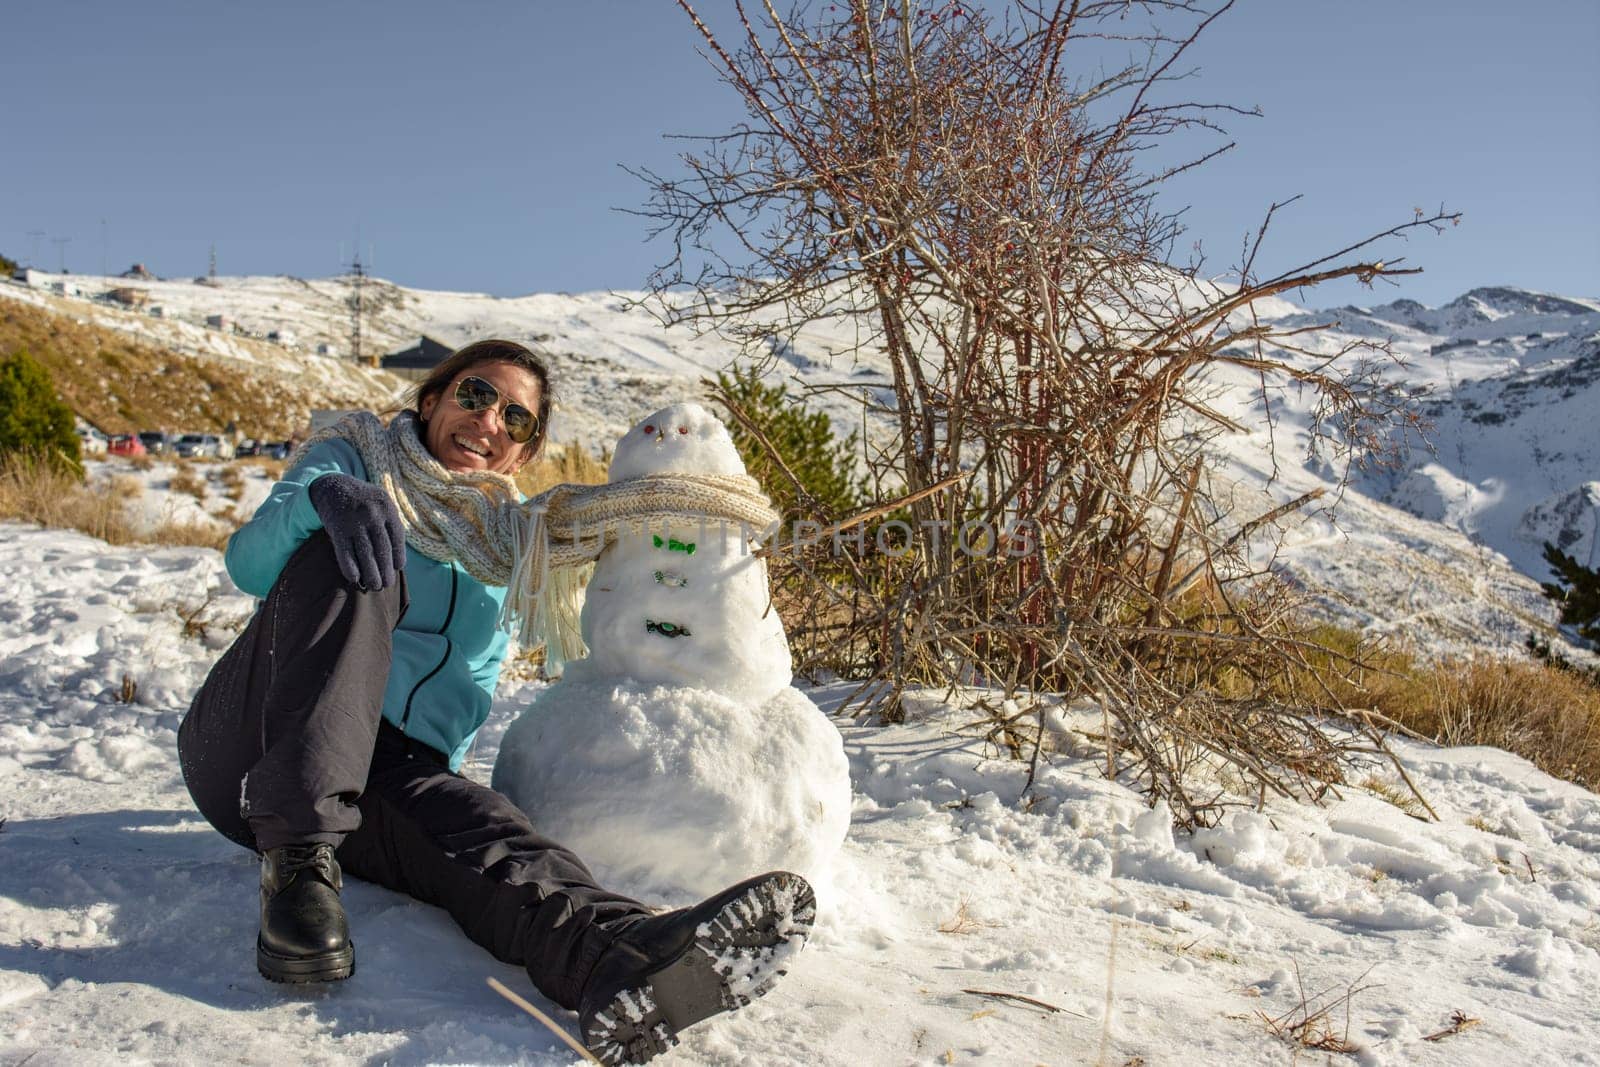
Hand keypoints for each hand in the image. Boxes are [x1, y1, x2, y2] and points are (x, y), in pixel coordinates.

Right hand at [307, 473, 406, 590]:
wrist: (334, 486)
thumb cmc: (364, 501)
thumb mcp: (382, 503)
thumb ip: (391, 524)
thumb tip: (399, 557)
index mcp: (387, 507)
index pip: (397, 537)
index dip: (398, 555)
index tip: (397, 568)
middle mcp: (372, 514)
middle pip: (382, 548)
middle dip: (385, 570)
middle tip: (386, 584)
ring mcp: (354, 522)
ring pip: (365, 554)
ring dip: (370, 573)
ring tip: (374, 586)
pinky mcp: (337, 529)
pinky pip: (345, 553)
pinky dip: (349, 568)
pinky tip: (354, 579)